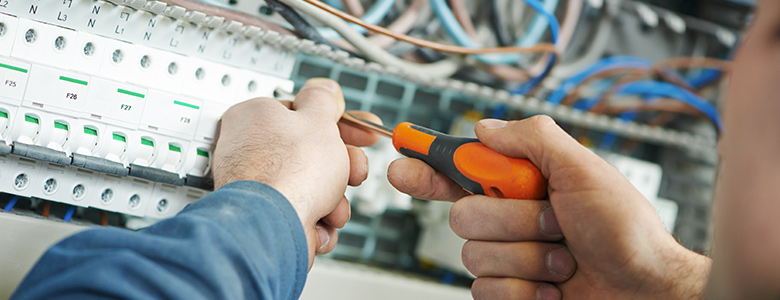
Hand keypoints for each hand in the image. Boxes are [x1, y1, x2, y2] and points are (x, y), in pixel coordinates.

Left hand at [213, 78, 380, 267]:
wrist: (273, 228)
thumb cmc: (288, 173)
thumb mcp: (318, 121)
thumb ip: (323, 100)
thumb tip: (324, 87)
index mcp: (256, 117)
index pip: (304, 114)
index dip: (339, 124)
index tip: (361, 132)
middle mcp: (250, 150)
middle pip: (311, 154)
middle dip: (342, 168)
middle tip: (355, 171)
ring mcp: (257, 187)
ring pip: (311, 187)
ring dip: (333, 199)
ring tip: (333, 207)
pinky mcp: (265, 217)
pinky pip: (301, 213)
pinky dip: (317, 221)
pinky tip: (319, 224)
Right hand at [388, 116, 709, 298]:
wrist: (645, 290)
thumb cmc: (626, 231)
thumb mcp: (584, 169)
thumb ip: (532, 139)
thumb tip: (484, 127)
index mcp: (520, 184)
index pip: (459, 171)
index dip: (426, 165)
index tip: (401, 162)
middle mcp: (509, 219)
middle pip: (462, 216)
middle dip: (513, 222)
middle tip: (555, 223)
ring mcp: (507, 258)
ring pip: (474, 257)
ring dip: (528, 259)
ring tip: (564, 259)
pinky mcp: (507, 293)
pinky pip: (485, 291)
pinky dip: (525, 290)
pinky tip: (553, 288)